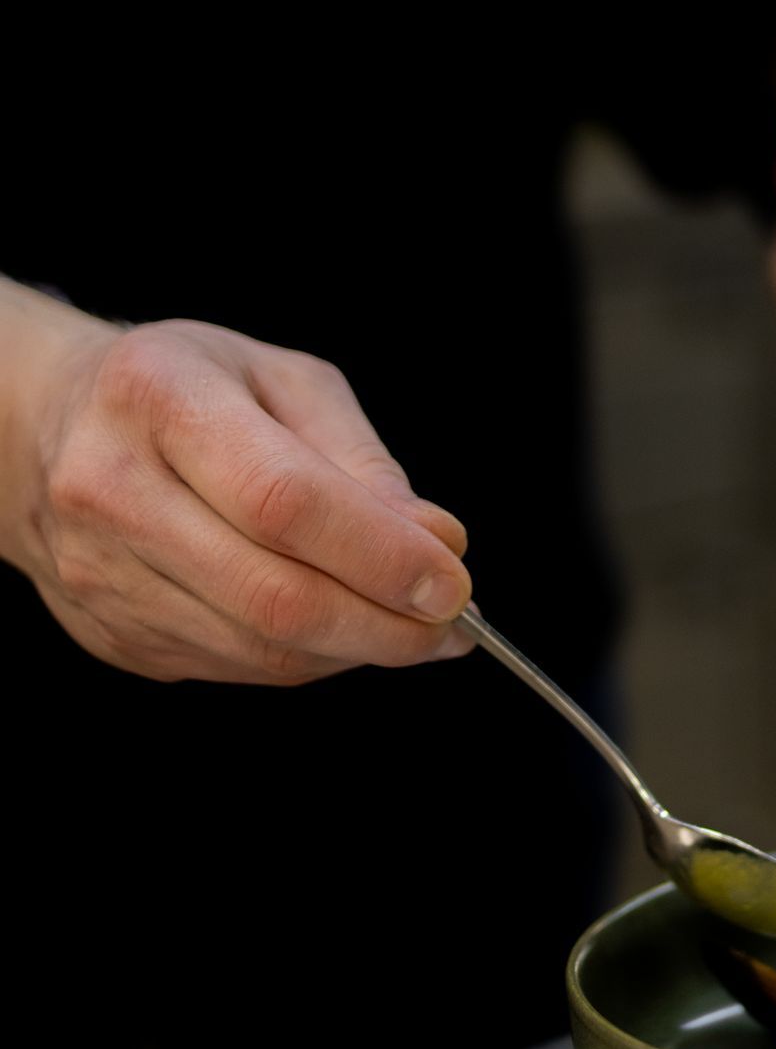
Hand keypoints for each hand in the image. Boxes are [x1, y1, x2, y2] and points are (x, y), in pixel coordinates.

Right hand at [0, 281, 472, 683]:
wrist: (48, 429)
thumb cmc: (186, 390)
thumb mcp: (282, 380)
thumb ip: (362, 462)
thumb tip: (435, 542)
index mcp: (160, 398)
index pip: (284, 500)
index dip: (381, 554)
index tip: (453, 582)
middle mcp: (112, 488)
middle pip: (272, 595)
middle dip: (386, 626)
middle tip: (452, 625)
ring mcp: (102, 572)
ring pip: (258, 649)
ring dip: (356, 649)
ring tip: (408, 623)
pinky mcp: (111, 633)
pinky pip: (235, 668)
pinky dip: (307, 657)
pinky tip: (338, 624)